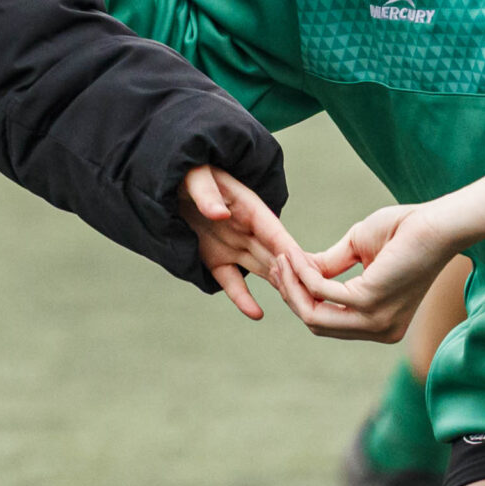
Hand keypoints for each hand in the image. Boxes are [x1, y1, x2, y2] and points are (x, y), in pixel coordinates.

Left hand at [183, 164, 321, 321]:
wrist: (170, 180)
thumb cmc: (188, 170)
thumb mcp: (195, 175)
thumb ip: (206, 193)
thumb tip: (219, 215)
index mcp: (249, 207)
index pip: (276, 234)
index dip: (292, 253)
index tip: (310, 272)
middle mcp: (248, 230)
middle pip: (277, 258)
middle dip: (295, 278)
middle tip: (314, 301)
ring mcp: (234, 246)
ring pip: (264, 272)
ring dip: (280, 289)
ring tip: (299, 309)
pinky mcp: (216, 259)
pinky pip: (232, 282)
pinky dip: (242, 298)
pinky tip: (256, 314)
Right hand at [288, 202, 461, 341]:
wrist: (435, 223)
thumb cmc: (404, 231)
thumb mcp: (357, 252)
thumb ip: (329, 268)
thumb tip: (297, 272)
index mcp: (380, 325)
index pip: (329, 322)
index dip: (302, 298)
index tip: (284, 271)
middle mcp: (379, 331)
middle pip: (317, 324)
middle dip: (291, 294)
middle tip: (276, 264)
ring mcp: (375, 320)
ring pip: (314, 314)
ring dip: (292, 285)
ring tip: (282, 258)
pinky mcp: (369, 301)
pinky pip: (321, 291)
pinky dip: (303, 273)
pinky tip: (295, 255)